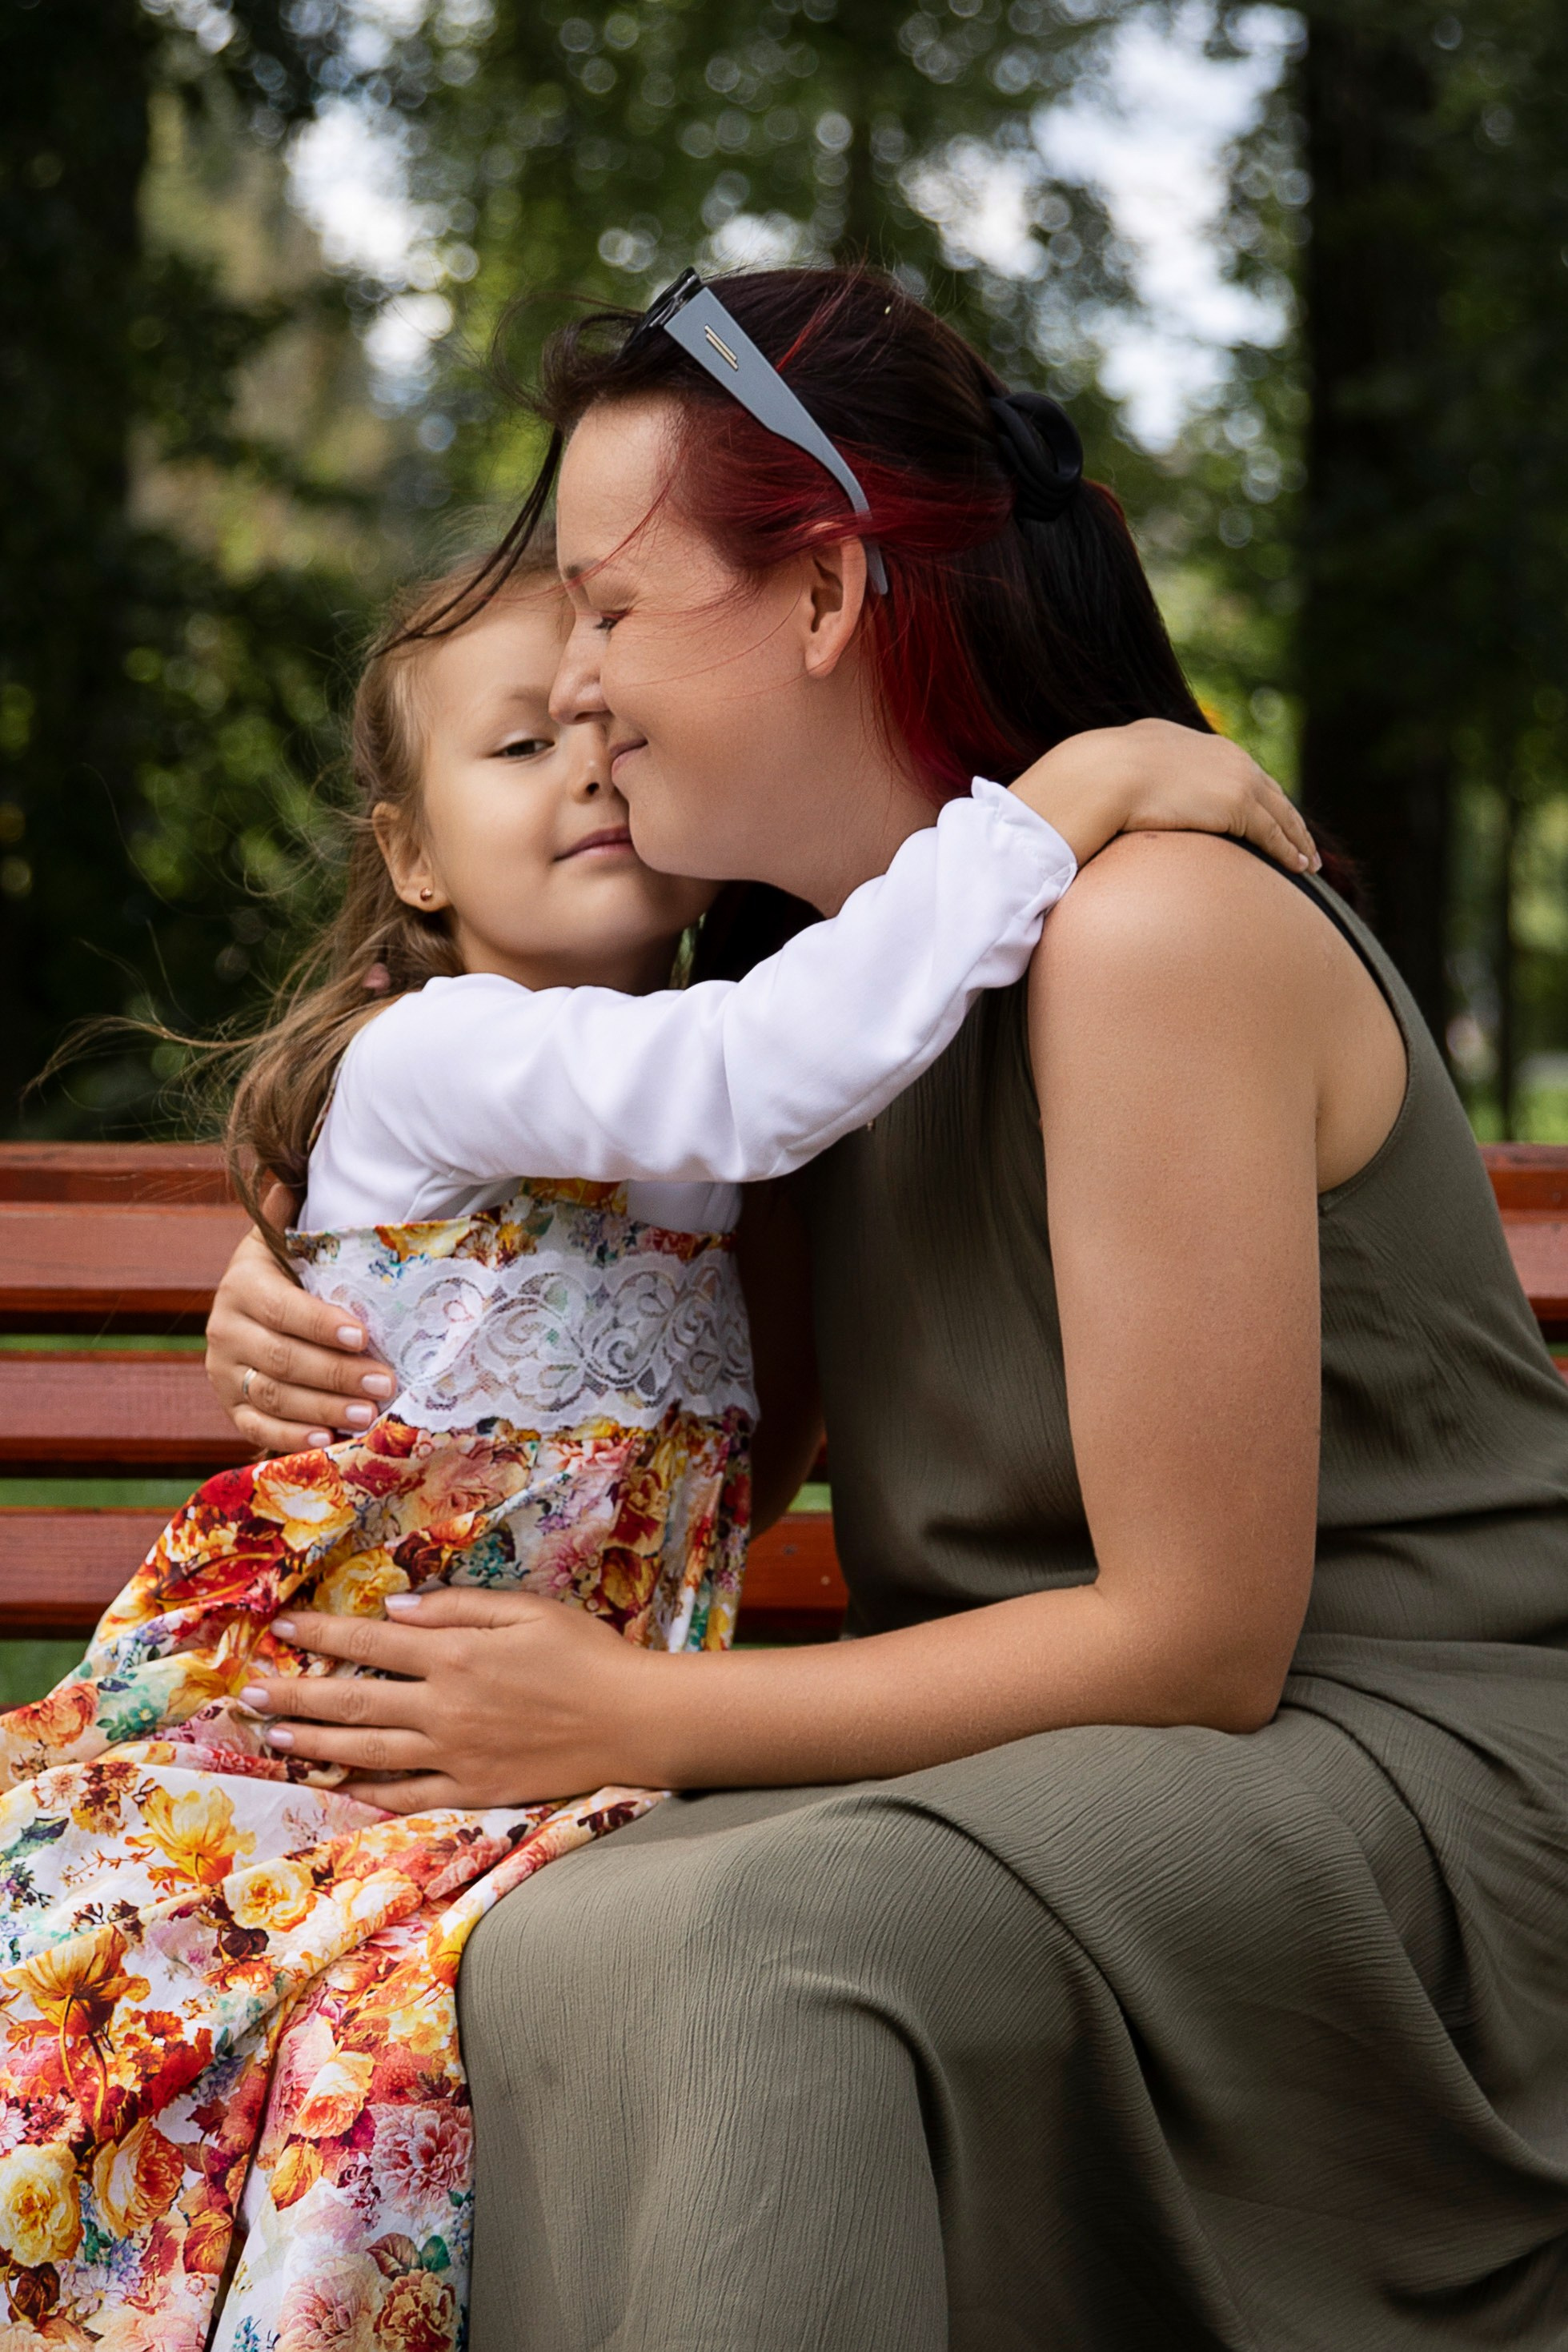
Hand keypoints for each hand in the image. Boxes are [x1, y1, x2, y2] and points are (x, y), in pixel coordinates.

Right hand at [206, 1182, 396, 1453]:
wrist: (253, 1304)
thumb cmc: (294, 1268)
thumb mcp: (291, 1237)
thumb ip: (294, 1212)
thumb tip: (300, 1165)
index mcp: (244, 1282)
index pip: (281, 1308)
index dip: (320, 1324)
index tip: (362, 1335)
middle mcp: (224, 1327)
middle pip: (280, 1358)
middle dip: (336, 1373)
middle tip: (385, 1383)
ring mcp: (222, 1369)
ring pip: (272, 1395)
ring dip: (322, 1408)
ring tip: (368, 1415)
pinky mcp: (227, 1403)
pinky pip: (254, 1425)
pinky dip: (290, 1435)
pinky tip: (326, 1440)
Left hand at [237, 1588, 656, 1809]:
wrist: (633, 1720)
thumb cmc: (586, 1655)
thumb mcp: (527, 1611)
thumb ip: (459, 1608)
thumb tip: (395, 1609)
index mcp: (457, 1655)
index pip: (371, 1645)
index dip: (322, 1636)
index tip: (282, 1629)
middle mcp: (445, 1707)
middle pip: (354, 1702)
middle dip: (297, 1696)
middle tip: (252, 1695)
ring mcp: (455, 1754)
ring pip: (368, 1750)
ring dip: (315, 1743)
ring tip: (273, 1738)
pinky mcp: (472, 1790)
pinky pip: (407, 1795)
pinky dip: (367, 1792)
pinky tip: (336, 1786)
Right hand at [1010, 718, 1318, 874]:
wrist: (1101, 776)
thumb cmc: (1093, 779)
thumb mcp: (1112, 769)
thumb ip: (1123, 780)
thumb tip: (1103, 801)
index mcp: (1191, 741)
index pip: (1232, 769)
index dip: (1251, 792)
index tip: (1263, 810)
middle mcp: (1220, 753)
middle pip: (1265, 788)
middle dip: (1285, 813)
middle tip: (1300, 838)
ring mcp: (1233, 777)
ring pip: (1278, 812)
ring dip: (1297, 837)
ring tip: (1308, 861)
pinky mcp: (1238, 804)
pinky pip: (1273, 832)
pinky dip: (1291, 850)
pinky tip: (1300, 867)